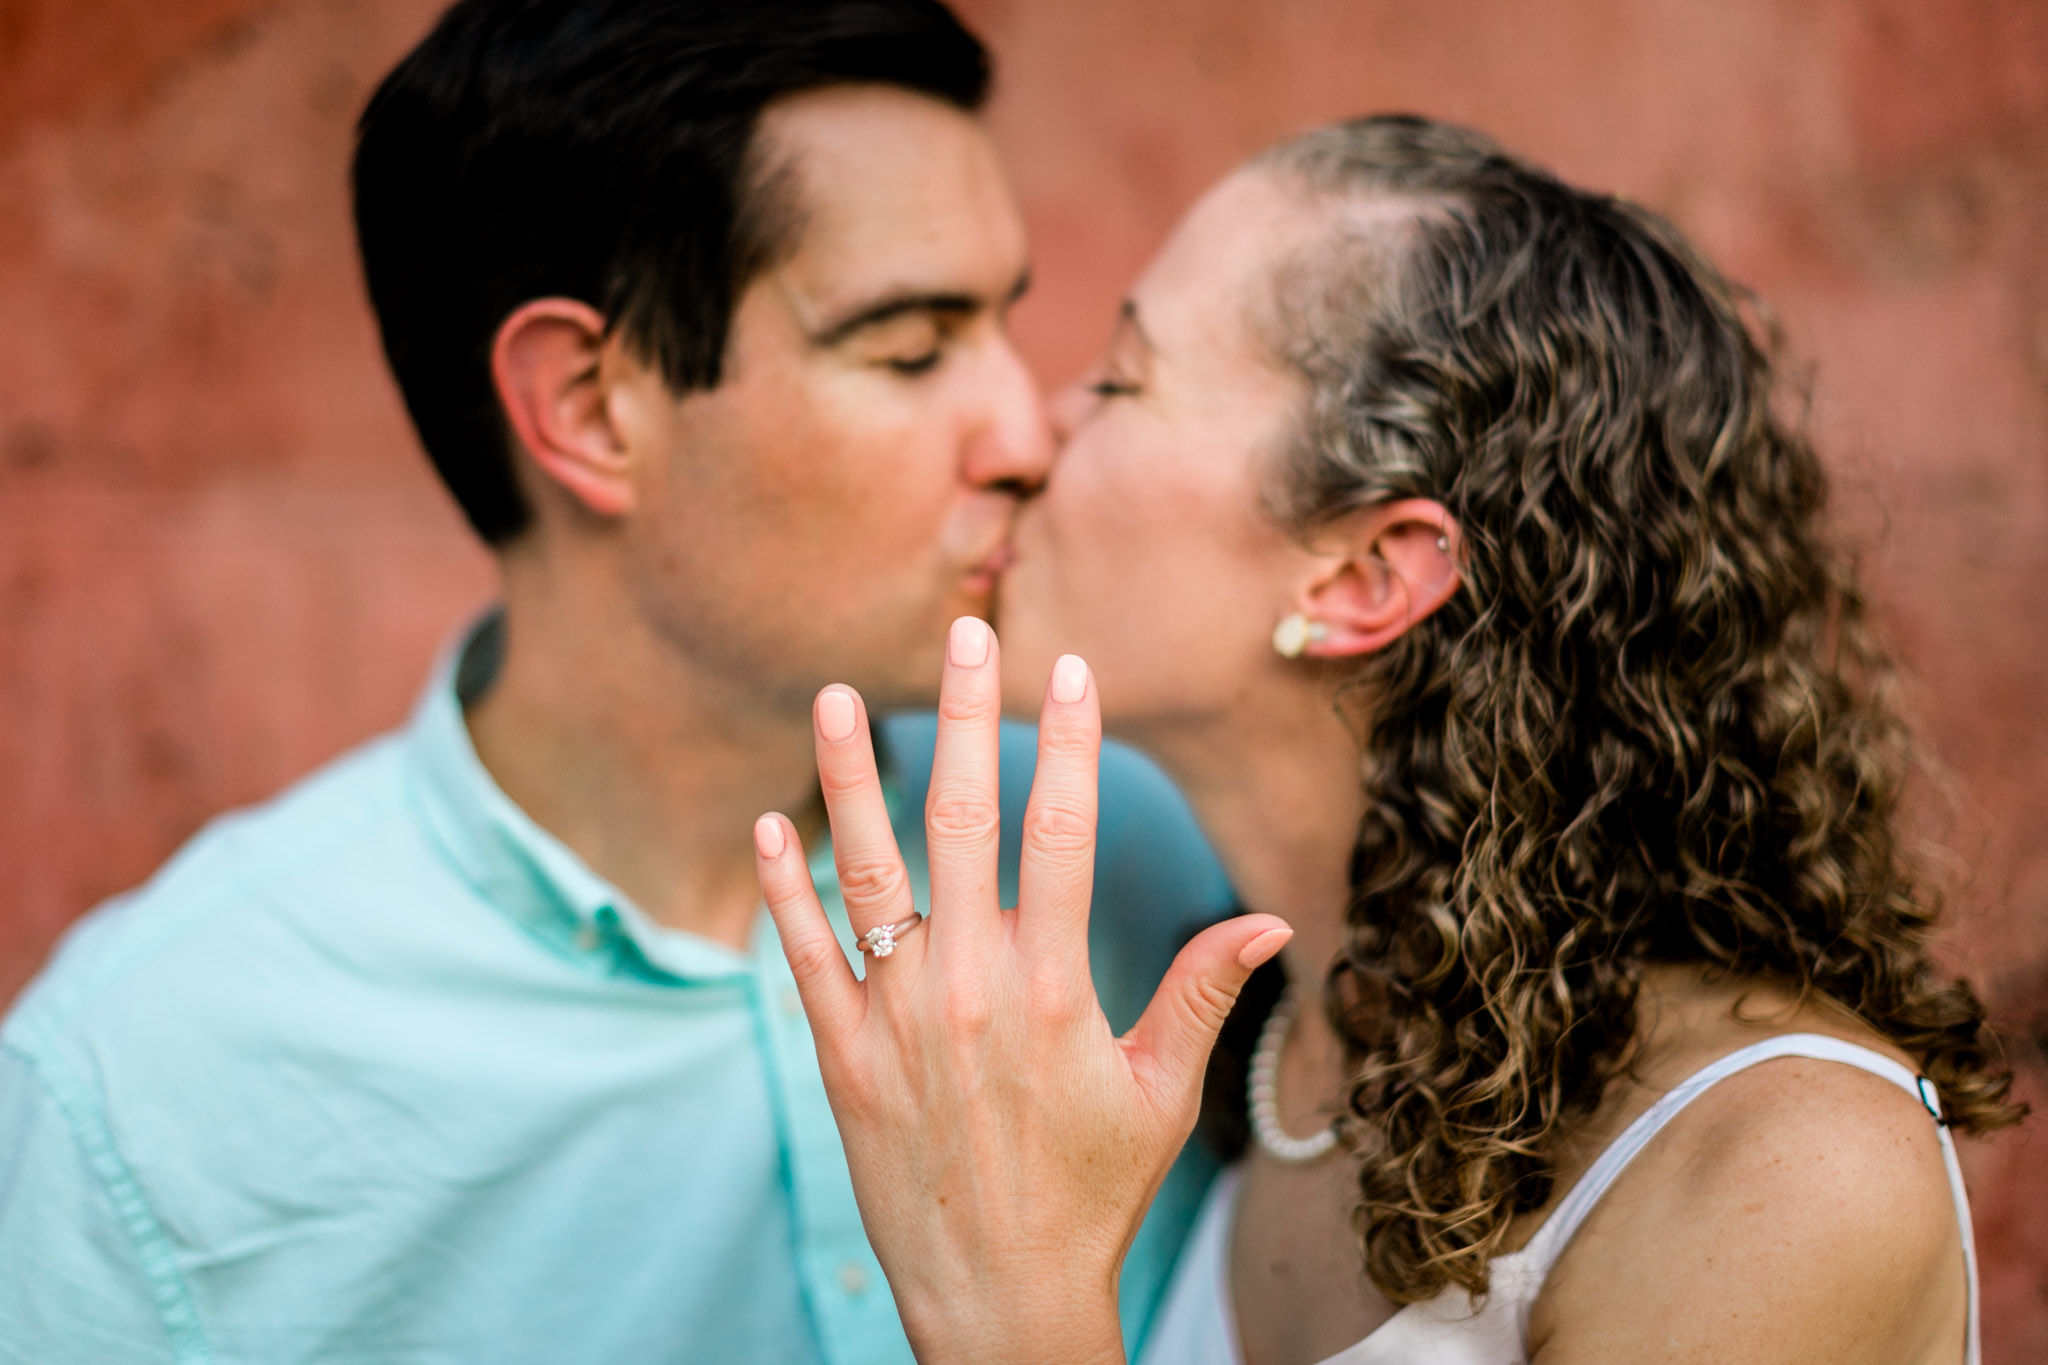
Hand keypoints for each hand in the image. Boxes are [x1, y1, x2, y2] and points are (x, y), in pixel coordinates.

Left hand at [753, 617, 1290, 1364]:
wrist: (1001, 1298)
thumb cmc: (1093, 1194)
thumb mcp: (1162, 1095)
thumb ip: (1203, 994)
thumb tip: (1268, 921)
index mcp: (1053, 986)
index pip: (1060, 832)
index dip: (1067, 743)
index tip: (1065, 669)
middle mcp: (968, 987)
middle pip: (965, 822)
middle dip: (968, 718)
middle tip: (963, 633)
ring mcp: (896, 1019)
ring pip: (870, 872)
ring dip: (850, 778)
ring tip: (840, 696)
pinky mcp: (841, 1058)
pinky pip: (805, 956)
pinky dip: (785, 891)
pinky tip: (772, 827)